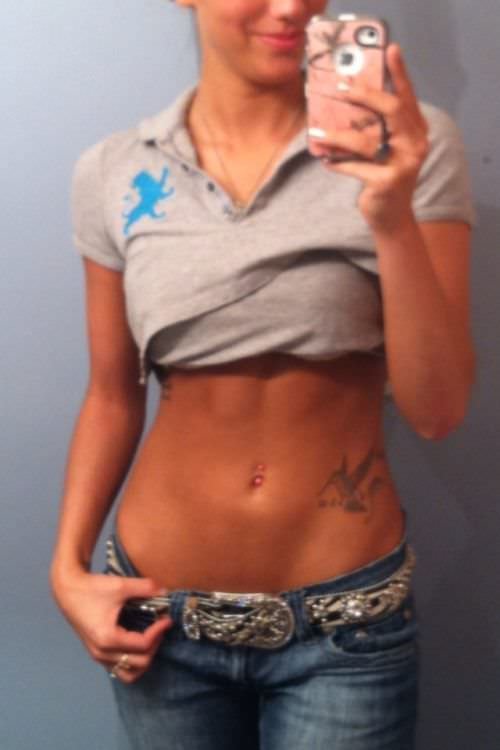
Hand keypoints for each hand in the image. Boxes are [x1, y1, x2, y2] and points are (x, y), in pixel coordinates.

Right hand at [51, 567, 173, 682]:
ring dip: (144, 660)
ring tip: (151, 640)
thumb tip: (166, 592)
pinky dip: (132, 661)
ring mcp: (98, 656)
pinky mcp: (96, 653)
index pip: (143, 645)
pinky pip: (118, 668)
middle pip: (140, 663)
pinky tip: (137, 642)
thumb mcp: (121, 585)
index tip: (167, 619)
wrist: (68, 589)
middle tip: (160, 628)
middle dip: (155, 645)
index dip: (159, 632)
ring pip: (129, 673)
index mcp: (108, 639)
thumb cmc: (92, 588)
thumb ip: (146, 588)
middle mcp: (102, 653)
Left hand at [309, 44, 429, 233]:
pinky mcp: (387, 182)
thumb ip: (374, 128)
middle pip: (391, 110)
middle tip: (341, 87)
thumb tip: (344, 103)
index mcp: (416, 130)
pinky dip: (338, 163)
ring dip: (338, 136)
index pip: (407, 96)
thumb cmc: (383, 178)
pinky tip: (325, 161)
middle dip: (364, 95)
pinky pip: (356, 167)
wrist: (391, 218)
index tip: (389, 49)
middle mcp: (415, 143)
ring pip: (367, 141)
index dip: (399, 73)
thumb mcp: (383, 149)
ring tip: (317, 133)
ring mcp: (404, 163)